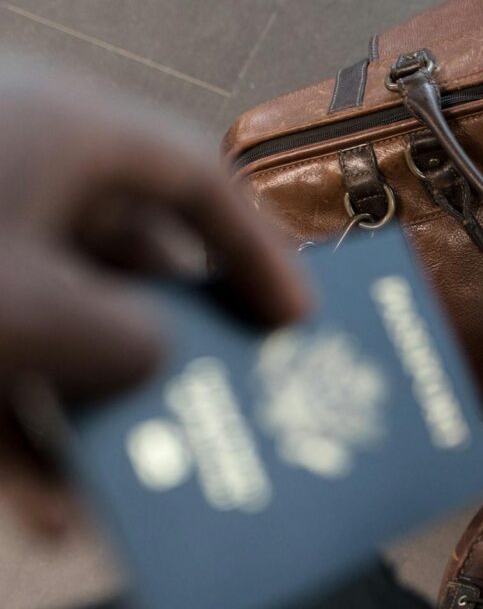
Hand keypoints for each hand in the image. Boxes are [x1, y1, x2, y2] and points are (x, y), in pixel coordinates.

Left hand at [0, 69, 311, 535]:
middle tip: (228, 396)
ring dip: (96, 409)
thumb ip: (128, 339)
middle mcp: (17, 171)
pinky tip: (42, 507)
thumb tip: (150, 358)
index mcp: (65, 133)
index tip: (297, 323)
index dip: (257, 254)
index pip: (196, 182)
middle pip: (129, 259)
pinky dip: (16, 431)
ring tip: (141, 480)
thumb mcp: (36, 312)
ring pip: (56, 324)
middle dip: (175, 346)